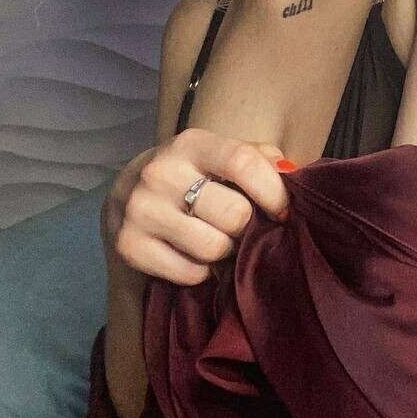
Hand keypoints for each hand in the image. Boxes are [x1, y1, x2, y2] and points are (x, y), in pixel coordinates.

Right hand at [102, 129, 296, 286]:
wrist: (126, 194)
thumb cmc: (192, 175)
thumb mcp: (220, 157)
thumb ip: (259, 159)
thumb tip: (290, 173)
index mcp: (190, 144)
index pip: (242, 163)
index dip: (272, 191)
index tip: (281, 210)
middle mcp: (160, 173)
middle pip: (233, 214)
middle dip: (246, 226)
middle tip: (240, 227)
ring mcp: (141, 210)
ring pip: (213, 248)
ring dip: (225, 251)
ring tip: (217, 240)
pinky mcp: (129, 246)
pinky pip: (190, 273)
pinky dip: (201, 271)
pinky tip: (193, 255)